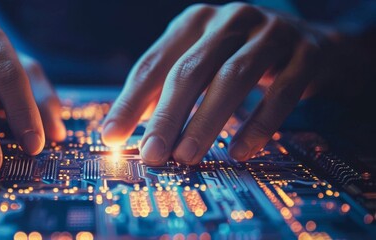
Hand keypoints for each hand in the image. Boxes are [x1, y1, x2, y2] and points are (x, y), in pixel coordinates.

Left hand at [102, 3, 321, 164]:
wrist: (312, 42)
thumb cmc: (241, 56)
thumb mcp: (202, 62)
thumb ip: (166, 89)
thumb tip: (125, 129)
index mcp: (195, 22)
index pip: (154, 63)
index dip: (131, 101)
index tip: (112, 136)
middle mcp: (230, 20)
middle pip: (191, 70)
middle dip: (167, 116)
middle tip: (151, 154)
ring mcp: (271, 33)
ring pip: (233, 78)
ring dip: (206, 121)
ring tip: (186, 157)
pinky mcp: (307, 53)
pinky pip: (282, 92)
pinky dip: (259, 124)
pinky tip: (239, 151)